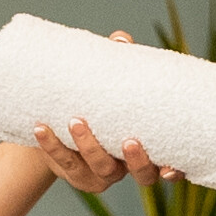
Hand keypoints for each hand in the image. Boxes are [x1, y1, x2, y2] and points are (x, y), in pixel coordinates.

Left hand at [34, 29, 179, 198]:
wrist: (62, 124)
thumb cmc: (98, 101)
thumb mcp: (112, 83)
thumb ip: (120, 63)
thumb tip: (120, 39)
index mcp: (148, 147)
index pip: (170, 166)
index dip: (174, 171)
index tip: (170, 168)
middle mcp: (129, 166)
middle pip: (142, 175)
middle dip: (136, 161)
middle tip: (128, 141)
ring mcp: (102, 174)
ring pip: (100, 167)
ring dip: (89, 146)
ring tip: (76, 121)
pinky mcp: (75, 174)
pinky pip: (64, 162)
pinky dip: (52, 145)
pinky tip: (41, 128)